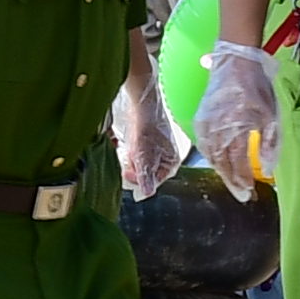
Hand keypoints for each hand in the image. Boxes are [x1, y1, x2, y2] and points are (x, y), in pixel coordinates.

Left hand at [113, 65, 186, 197]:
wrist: (143, 104)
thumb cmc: (148, 129)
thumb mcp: (145, 157)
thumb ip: (146, 176)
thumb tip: (146, 194)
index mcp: (172, 163)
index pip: (154, 182)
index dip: (138, 179)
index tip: (127, 172)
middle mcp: (168, 157)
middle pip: (147, 173)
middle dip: (136, 167)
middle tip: (130, 155)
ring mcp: (159, 149)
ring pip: (141, 163)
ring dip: (133, 159)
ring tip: (131, 146)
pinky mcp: (150, 141)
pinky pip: (139, 153)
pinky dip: (132, 151)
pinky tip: (130, 142)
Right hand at [189, 39, 283, 189]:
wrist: (235, 61)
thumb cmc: (257, 87)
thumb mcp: (270, 115)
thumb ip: (269, 144)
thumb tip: (268, 170)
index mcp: (235, 129)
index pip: (237, 164)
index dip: (243, 181)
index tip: (250, 194)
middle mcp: (217, 129)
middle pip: (222, 164)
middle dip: (233, 181)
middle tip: (243, 195)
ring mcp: (205, 124)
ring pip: (211, 156)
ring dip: (222, 171)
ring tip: (233, 182)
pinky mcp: (200, 118)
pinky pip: (204, 145)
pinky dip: (211, 157)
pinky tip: (219, 163)